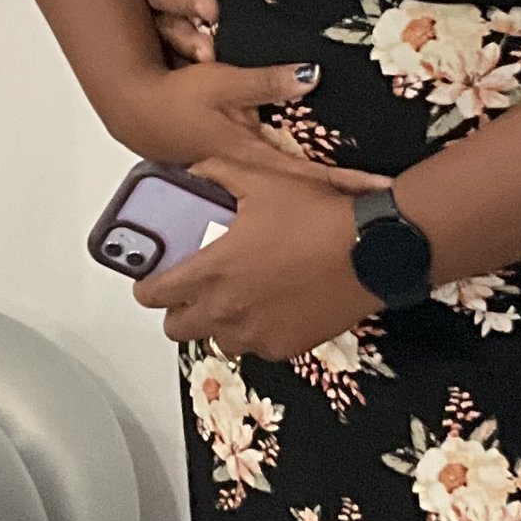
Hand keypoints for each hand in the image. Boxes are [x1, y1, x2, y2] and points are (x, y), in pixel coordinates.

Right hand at [112, 57, 371, 187]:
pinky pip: (271, 192)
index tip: (383, 188)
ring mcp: (240, 183)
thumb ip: (267, 81)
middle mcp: (252, 175)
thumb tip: (312, 76)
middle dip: (346, 201)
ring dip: (323, 205)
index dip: (348, 180)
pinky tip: (309, 208)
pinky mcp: (230, 178)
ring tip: (358, 214)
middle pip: (307, 195)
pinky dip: (295, 200)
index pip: (311, 173)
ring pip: (290, 198)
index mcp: (254, 156)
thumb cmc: (176, 99)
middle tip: (385, 208)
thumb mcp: (224, 83)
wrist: (137, 113)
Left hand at [135, 149, 371, 359]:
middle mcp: (225, 311)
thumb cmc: (315, 215)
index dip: (147, 287)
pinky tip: (271, 307)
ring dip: (217, 324)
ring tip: (235, 299)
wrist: (373, 250)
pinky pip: (255, 347)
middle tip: (194, 290)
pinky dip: (255, 332)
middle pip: (176, 329)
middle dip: (178, 310)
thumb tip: (195, 172)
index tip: (154, 279)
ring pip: (216, 341)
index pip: (153, 295)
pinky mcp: (285, 348)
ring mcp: (255, 334)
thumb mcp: (262, 179)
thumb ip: (217, 173)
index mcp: (210, 270)